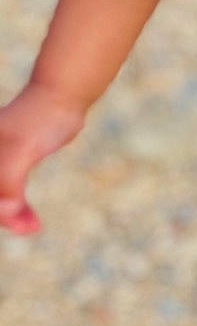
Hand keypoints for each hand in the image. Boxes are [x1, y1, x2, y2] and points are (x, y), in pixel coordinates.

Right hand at [0, 81, 85, 234]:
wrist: (62, 97)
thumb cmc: (39, 119)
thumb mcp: (22, 150)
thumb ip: (9, 182)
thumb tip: (5, 212)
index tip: (14, 223)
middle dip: (3, 216)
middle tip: (28, 228)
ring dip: (12, 217)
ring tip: (33, 227)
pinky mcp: (12, 166)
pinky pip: (9, 194)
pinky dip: (18, 209)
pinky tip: (31, 221)